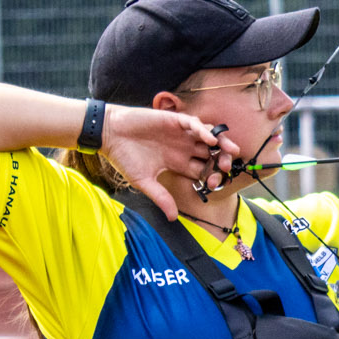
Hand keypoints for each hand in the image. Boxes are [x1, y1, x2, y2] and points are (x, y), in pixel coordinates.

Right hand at [97, 107, 237, 218]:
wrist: (109, 135)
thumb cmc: (124, 158)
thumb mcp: (144, 181)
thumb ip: (161, 197)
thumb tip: (173, 218)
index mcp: (178, 163)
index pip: (203, 170)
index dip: (212, 177)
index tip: (215, 185)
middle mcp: (183, 148)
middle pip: (211, 154)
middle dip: (221, 160)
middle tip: (227, 168)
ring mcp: (180, 134)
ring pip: (209, 137)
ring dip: (221, 143)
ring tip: (230, 151)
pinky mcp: (174, 121)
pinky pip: (194, 124)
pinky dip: (204, 130)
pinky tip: (210, 139)